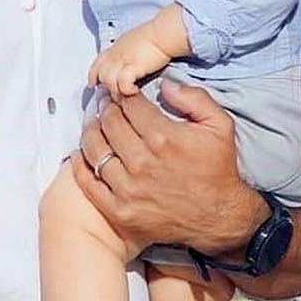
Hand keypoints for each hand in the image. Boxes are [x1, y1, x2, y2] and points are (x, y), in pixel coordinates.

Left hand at [73, 79, 258, 252]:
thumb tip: (165, 84)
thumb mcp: (220, 125)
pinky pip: (90, 184)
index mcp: (164, 138)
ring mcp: (128, 188)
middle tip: (105, 102)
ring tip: (93, 123)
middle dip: (105, 107)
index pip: (130, 105)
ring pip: (95, 151)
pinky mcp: (120, 210)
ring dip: (90, 132)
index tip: (120, 90)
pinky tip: (80, 154)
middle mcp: (142, 162)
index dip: (122, 93)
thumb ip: (194, 98)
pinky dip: (80, 166)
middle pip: (110, 124)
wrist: (219, 216)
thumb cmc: (218, 170)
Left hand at [89, 26, 173, 96]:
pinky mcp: (133, 67)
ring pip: (109, 80)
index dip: (93, 74)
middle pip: (101, 73)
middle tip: (116, 93)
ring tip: (126, 93)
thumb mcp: (135, 41)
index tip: (93, 83)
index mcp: (116, 47)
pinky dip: (127, 90)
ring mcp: (123, 60)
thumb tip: (129, 60)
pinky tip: (134, 90)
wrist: (164, 33)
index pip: (98, 62)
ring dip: (116, 90)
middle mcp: (116, 54)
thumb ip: (128, 52)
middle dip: (106, 86)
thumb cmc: (156, 35)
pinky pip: (123, 84)